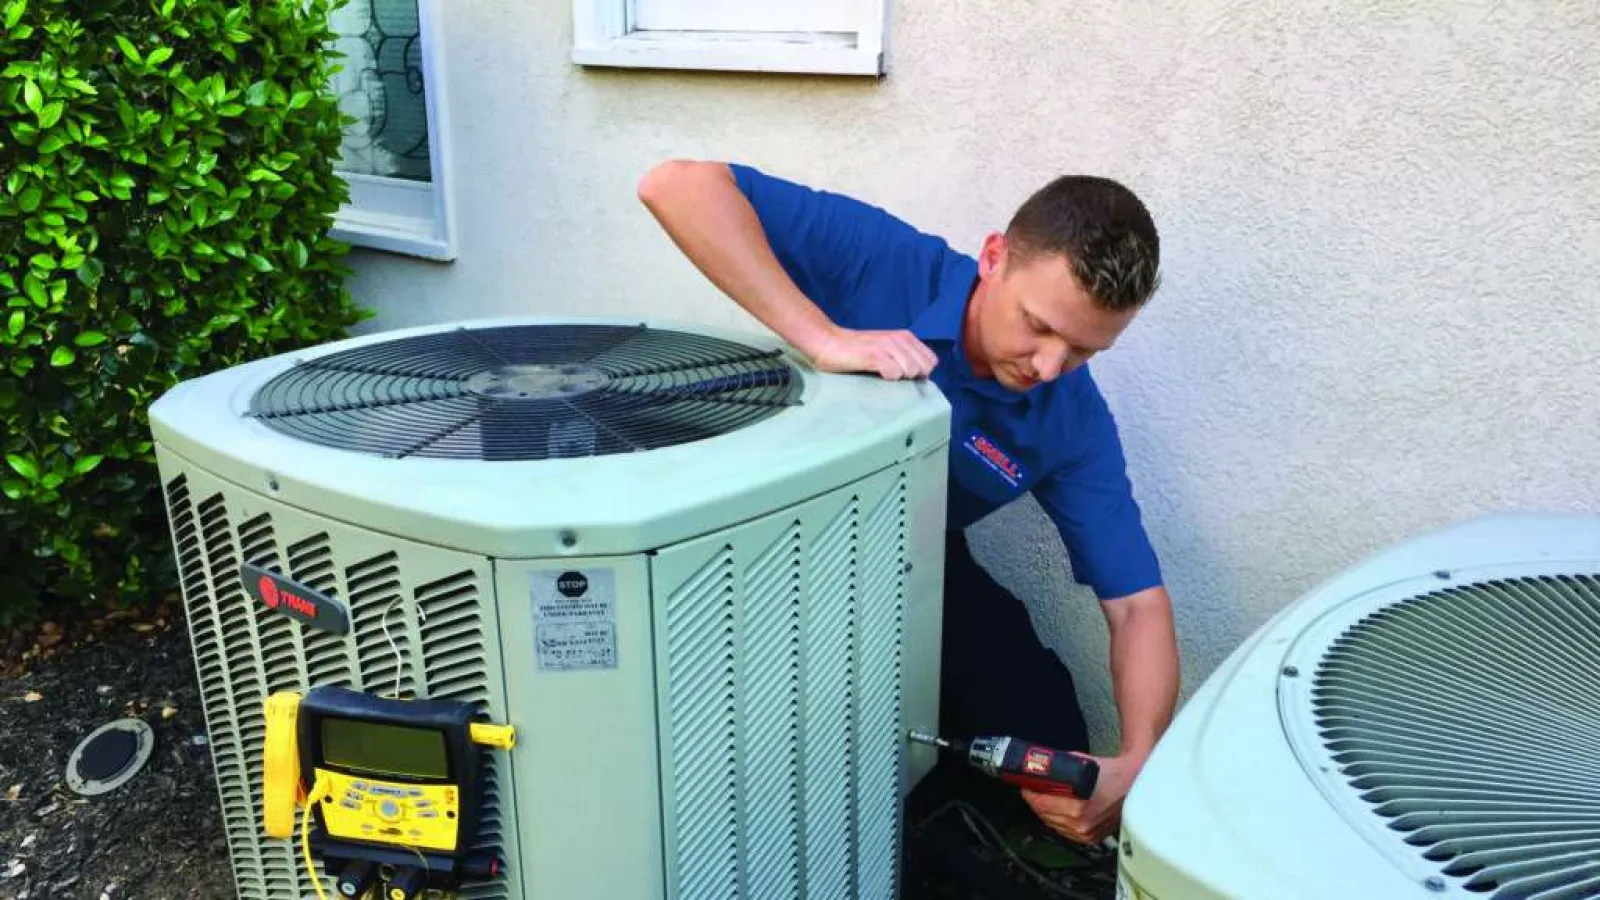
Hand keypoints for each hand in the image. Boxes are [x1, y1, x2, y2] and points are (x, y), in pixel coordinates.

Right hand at [807, 325, 936, 380]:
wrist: (828, 343)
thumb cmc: (856, 351)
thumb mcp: (886, 348)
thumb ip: (903, 357)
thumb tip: (920, 377)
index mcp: (905, 337)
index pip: (931, 361)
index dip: (920, 372)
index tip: (904, 376)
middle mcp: (899, 339)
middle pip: (923, 368)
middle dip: (912, 377)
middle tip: (891, 376)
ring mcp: (887, 346)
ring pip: (911, 370)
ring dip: (899, 378)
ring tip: (882, 374)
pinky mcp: (874, 355)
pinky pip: (894, 373)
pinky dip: (887, 378)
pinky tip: (875, 374)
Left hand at [1020, 752, 1142, 844]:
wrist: (1134, 783)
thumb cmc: (1110, 772)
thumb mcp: (1079, 763)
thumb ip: (1058, 767)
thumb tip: (1038, 767)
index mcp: (1079, 807)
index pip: (1041, 804)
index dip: (1030, 793)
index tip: (1025, 785)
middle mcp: (1082, 824)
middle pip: (1044, 815)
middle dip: (1036, 801)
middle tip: (1032, 790)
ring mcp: (1087, 833)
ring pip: (1053, 824)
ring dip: (1046, 812)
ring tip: (1043, 799)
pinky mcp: (1091, 838)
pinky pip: (1066, 832)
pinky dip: (1059, 821)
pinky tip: (1058, 811)